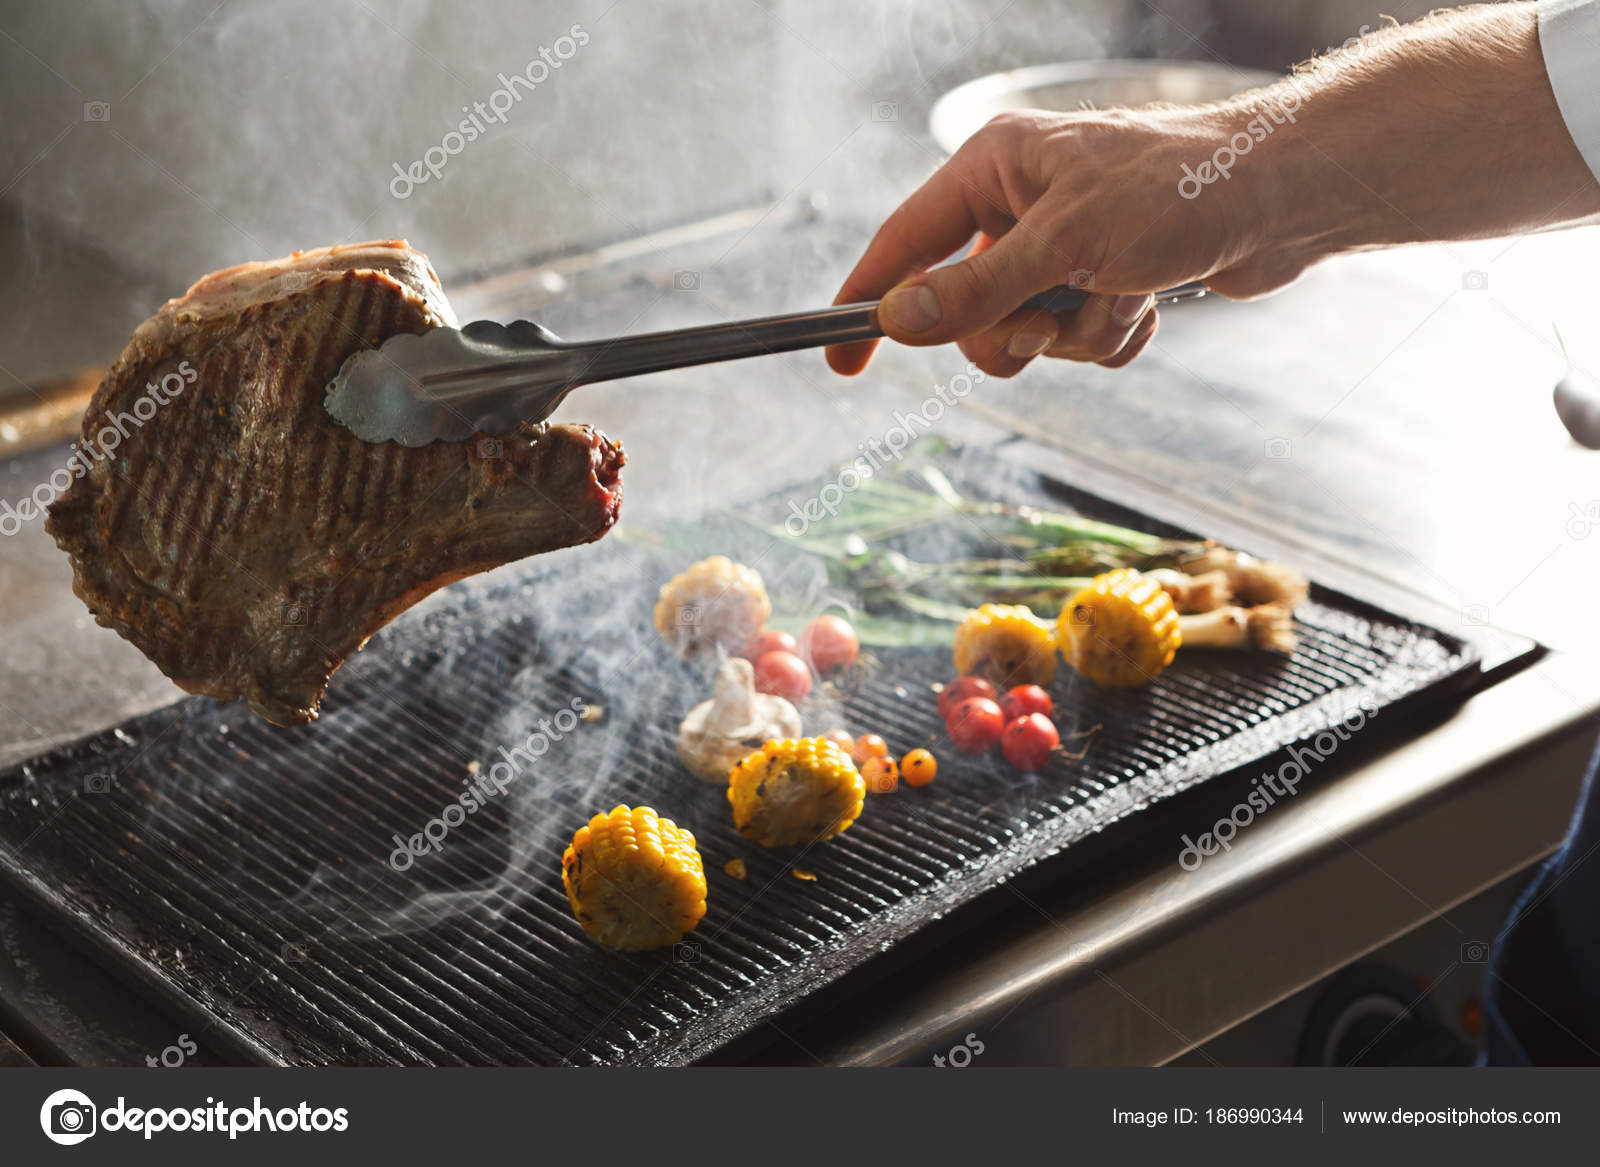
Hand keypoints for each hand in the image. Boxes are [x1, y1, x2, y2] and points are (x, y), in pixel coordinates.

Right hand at [826, 106, 1307, 377]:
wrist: (1282, 199)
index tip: (840, 360)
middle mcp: (1018, 206)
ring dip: (1075, 334)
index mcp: (991, 170)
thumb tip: (895, 322)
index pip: (902, 244)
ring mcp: (1061, 248)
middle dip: (1013, 332)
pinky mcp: (1102, 281)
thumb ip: (974, 291)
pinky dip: (1109, 337)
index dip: (867, 303)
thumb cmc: (1177, 192)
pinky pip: (1076, 343)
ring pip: (1026, 335)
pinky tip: (1147, 302)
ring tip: (1122, 295)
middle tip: (1048, 324)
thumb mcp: (1063, 246)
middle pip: (963, 310)